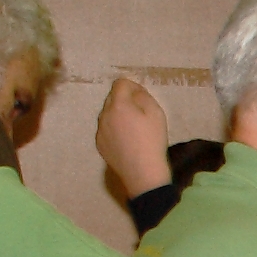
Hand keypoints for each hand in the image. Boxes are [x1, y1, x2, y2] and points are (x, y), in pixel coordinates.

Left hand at [95, 78, 171, 196]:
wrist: (142, 173)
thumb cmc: (152, 141)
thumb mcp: (156, 114)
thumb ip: (143, 97)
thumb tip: (134, 92)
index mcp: (118, 105)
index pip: (120, 83)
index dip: (133, 86)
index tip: (142, 96)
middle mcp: (104, 115)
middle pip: (112, 98)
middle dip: (125, 100)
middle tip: (140, 113)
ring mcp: (100, 130)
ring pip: (108, 114)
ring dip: (118, 115)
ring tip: (133, 129)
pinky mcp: (100, 144)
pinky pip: (106, 129)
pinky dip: (114, 129)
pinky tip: (127, 141)